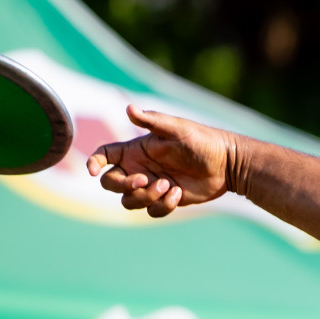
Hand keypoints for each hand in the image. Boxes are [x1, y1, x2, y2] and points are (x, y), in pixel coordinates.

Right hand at [86, 104, 235, 217]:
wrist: (226, 161)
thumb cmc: (201, 140)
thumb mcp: (176, 128)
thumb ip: (151, 121)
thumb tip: (128, 108)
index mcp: (136, 150)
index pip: (104, 156)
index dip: (93, 162)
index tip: (94, 171)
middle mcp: (140, 168)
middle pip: (111, 184)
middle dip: (124, 185)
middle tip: (145, 179)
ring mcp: (152, 185)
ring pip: (129, 201)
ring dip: (146, 197)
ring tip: (169, 186)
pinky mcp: (166, 199)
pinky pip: (152, 211)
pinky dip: (163, 205)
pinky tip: (179, 193)